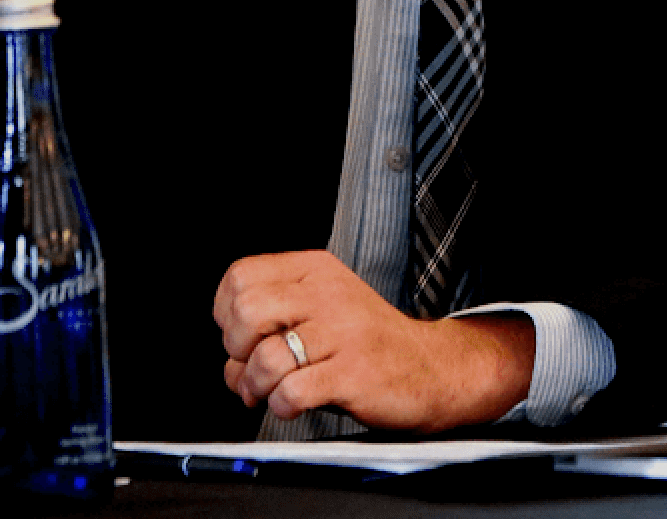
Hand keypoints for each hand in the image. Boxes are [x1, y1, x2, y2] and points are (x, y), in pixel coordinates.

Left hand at [213, 250, 535, 429]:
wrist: (429, 366)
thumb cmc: (367, 342)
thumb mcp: (322, 308)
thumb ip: (273, 319)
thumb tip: (230, 363)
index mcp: (315, 270)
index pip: (240, 276)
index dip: (227, 314)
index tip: (245, 337)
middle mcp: (327, 293)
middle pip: (245, 311)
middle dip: (236, 350)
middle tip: (255, 365)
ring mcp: (342, 332)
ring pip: (263, 358)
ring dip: (256, 387)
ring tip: (274, 390)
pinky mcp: (352, 372)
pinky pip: (291, 392)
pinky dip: (282, 406)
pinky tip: (296, 402)